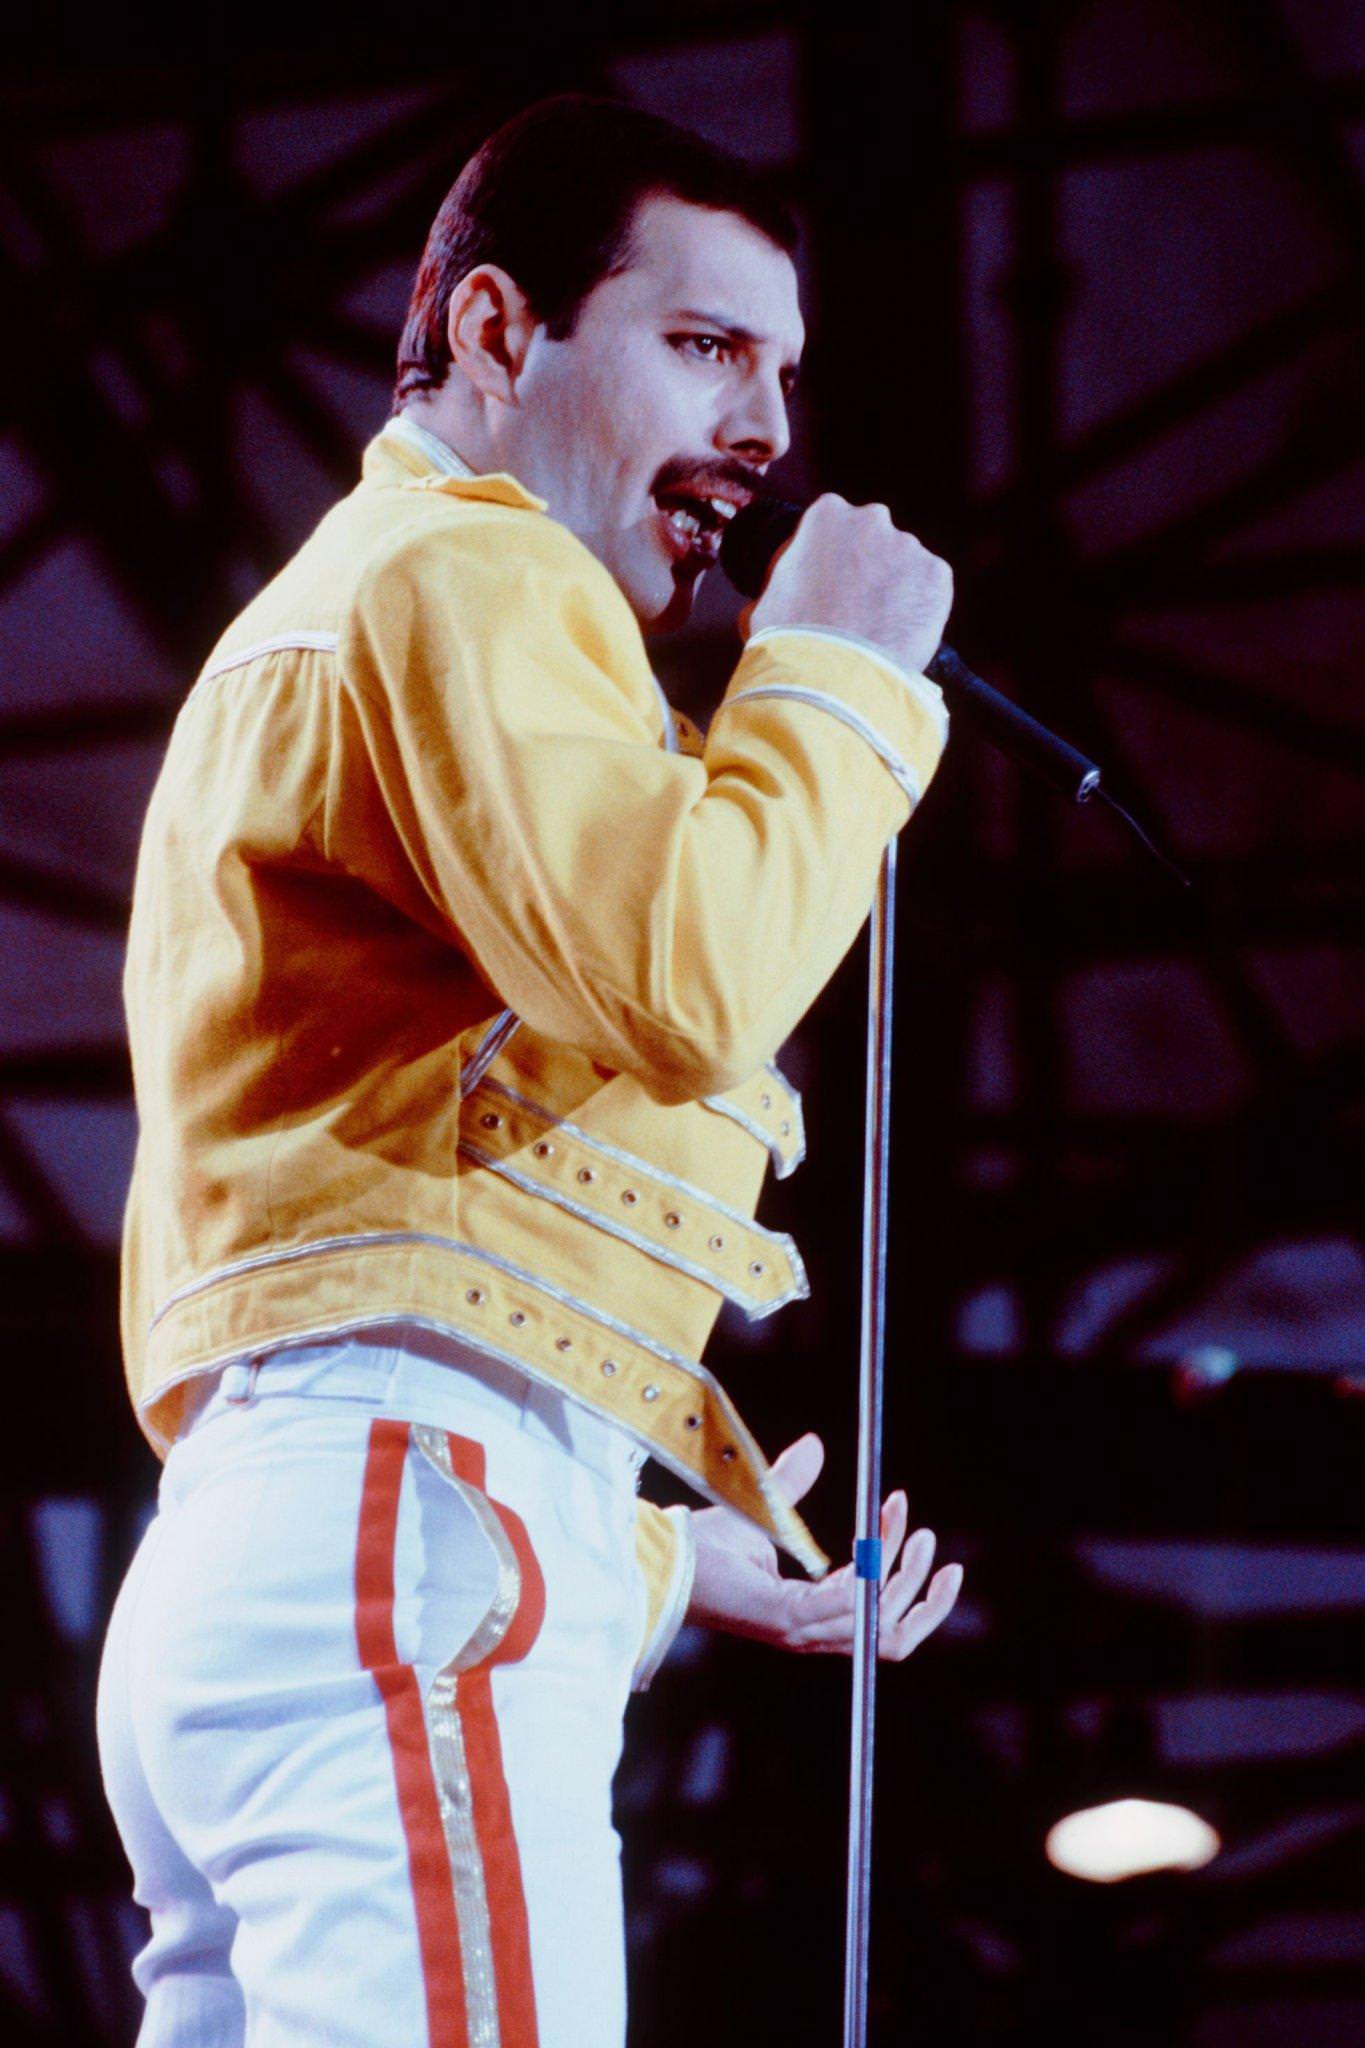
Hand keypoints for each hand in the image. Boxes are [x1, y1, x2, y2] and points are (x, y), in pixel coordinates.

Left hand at [685, 1431, 962, 1658]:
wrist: (664, 1561)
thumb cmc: (704, 1549)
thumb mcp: (763, 1510)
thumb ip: (791, 1484)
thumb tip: (816, 1445)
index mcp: (811, 1614)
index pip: (879, 1619)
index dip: (910, 1585)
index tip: (919, 1534)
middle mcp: (813, 1630)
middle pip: (892, 1634)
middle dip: (923, 1593)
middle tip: (927, 1538)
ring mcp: (801, 1628)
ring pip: (878, 1617)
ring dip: (903, 1573)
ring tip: (913, 1529)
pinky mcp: (786, 1616)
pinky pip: (846, 1602)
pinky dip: (872, 1570)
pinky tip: (882, 1535)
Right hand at [746, 493, 953, 677]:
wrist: (831, 675)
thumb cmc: (789, 641)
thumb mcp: (763, 608)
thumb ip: (774, 593)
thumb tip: (763, 608)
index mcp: (826, 515)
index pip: (833, 523)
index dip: (832, 556)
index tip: (830, 583)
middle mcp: (871, 519)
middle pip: (874, 538)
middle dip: (868, 566)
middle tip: (857, 607)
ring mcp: (908, 546)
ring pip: (905, 565)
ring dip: (895, 589)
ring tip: (879, 630)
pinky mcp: (937, 575)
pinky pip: (931, 589)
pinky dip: (920, 608)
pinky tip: (900, 634)